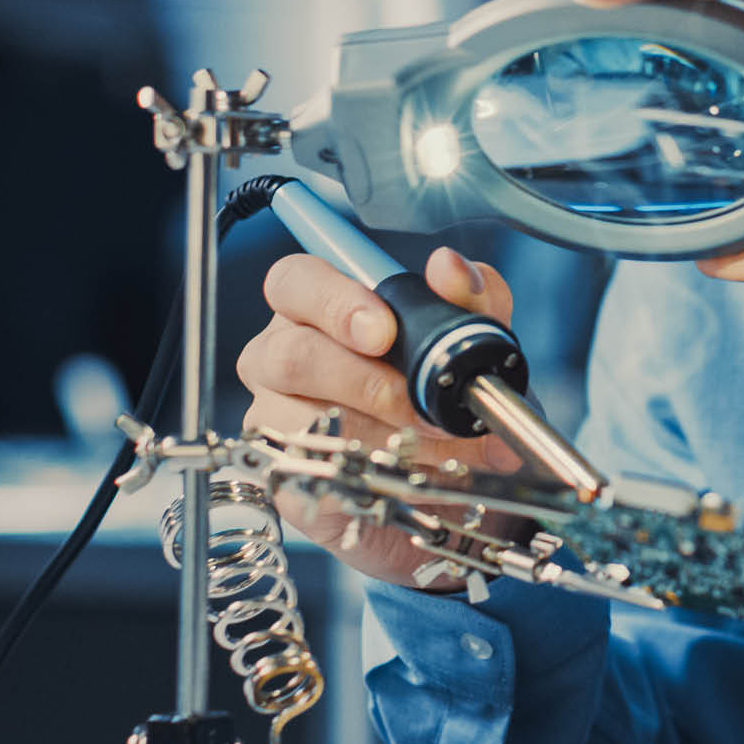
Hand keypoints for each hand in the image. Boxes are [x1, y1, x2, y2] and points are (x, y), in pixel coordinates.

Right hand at [237, 246, 523, 587]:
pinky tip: (416, 472)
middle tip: (420, 402)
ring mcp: (274, 417)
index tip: (384, 330)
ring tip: (441, 442)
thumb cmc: (439, 387)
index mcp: (315, 306)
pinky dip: (376, 474)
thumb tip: (449, 266)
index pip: (294, 281)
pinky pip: (318, 473)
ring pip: (305, 420)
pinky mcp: (285, 476)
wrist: (451, 472)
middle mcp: (280, 355)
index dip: (333, 302)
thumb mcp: (469, 336)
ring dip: (384, 435)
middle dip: (366, 381)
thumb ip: (469, 294)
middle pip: (291, 354)